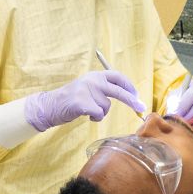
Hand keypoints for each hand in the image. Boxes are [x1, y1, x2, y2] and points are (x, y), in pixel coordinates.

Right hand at [24, 70, 145, 132]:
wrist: (50, 106)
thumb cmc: (72, 100)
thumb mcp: (88, 88)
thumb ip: (103, 88)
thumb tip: (128, 94)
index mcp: (95, 75)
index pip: (117, 76)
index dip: (129, 85)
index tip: (136, 94)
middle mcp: (92, 81)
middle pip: (118, 90)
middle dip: (132, 100)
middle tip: (141, 107)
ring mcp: (86, 91)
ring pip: (106, 107)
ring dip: (101, 112)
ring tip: (88, 110)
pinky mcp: (82, 103)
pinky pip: (99, 114)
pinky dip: (95, 118)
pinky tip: (86, 115)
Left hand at [176, 78, 192, 123]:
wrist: (190, 98)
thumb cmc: (180, 98)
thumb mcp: (174, 97)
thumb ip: (173, 105)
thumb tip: (174, 115)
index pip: (191, 95)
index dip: (183, 107)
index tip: (177, 115)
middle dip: (188, 117)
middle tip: (180, 123)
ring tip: (185, 125)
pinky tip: (191, 125)